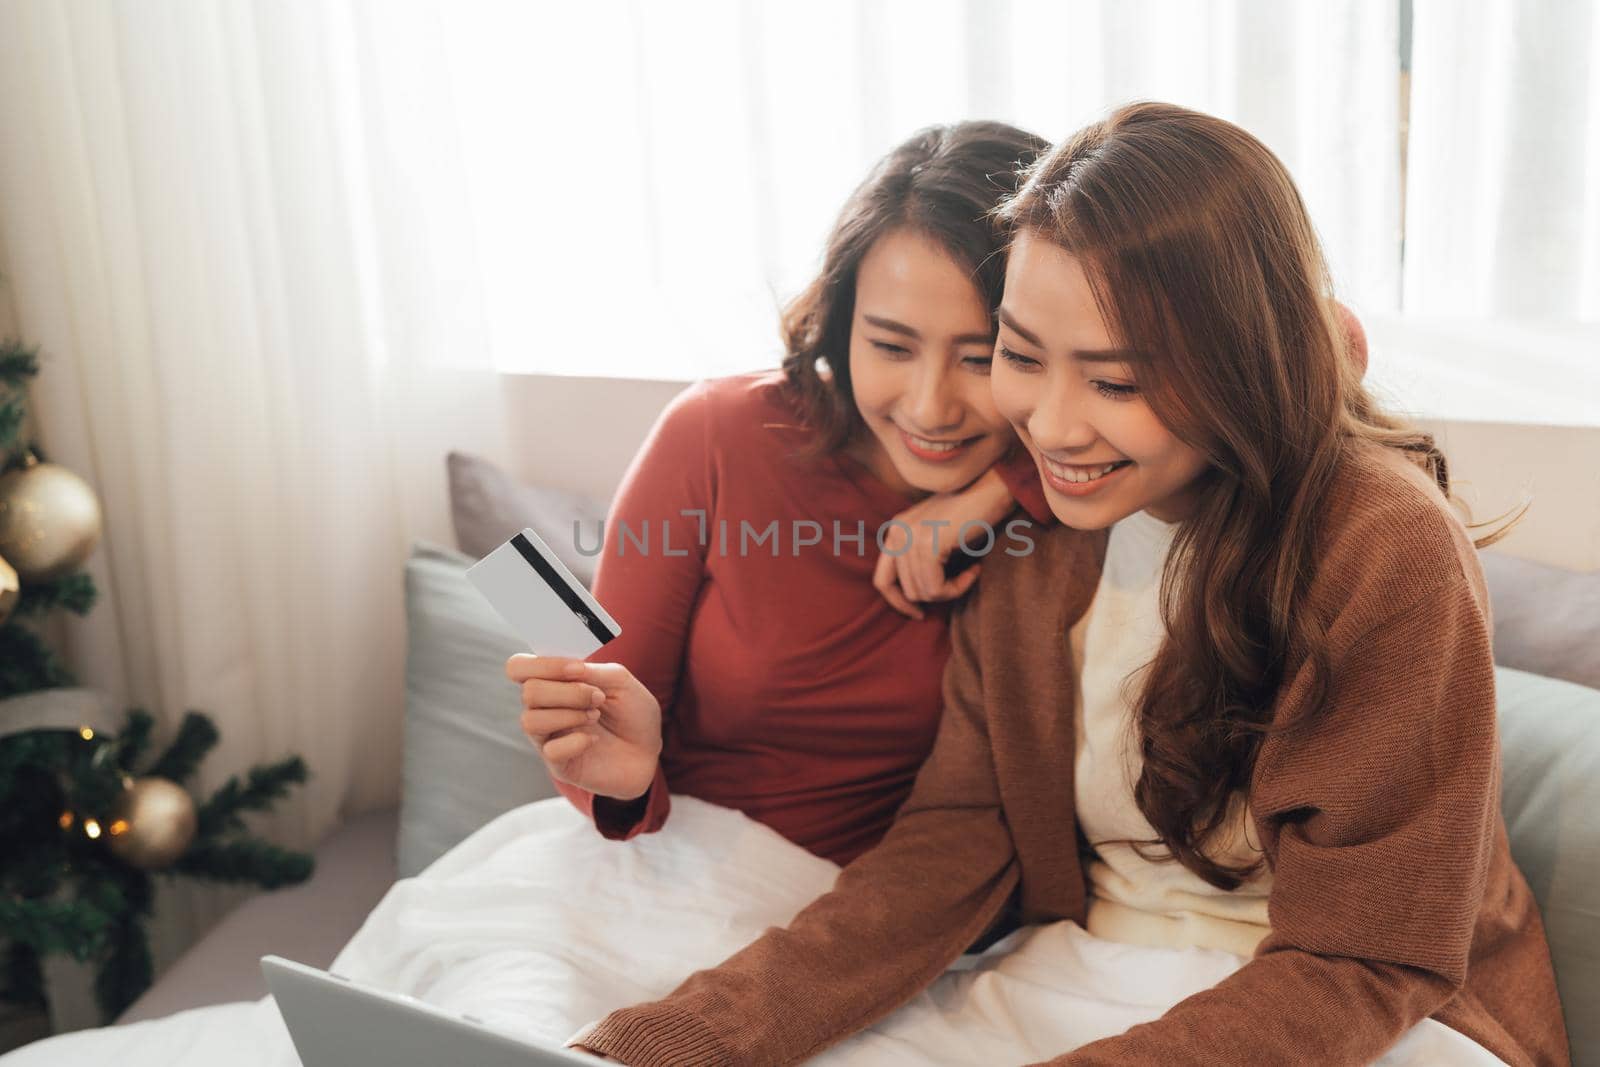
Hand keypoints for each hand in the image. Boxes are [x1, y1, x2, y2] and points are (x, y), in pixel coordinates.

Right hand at [505, 655, 661, 800]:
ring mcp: (548, 738)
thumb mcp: (620, 680)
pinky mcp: (558, 765)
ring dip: (569, 715)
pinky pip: (551, 751)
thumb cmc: (632, 711)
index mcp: (552, 682)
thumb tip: (568, 668)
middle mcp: (543, 709)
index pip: (518, 667)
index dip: (543, 664)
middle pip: (528, 692)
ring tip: (595, 715)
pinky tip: (593, 740)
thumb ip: (591, 671)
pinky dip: (577, 741)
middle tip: (598, 697)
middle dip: (568, 692)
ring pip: (530, 721)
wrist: (651, 749)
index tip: (578, 669)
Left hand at [874, 469, 1011, 617]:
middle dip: (936, 594)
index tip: (919, 613)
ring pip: (923, 592)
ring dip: (951, 589)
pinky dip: (958, 587)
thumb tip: (915, 599)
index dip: (899, 602)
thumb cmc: (975, 515)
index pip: (882, 580)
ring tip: (971, 570)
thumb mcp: (939, 538)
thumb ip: (921, 560)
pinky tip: (975, 569)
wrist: (994, 490)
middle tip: (962, 582)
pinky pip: (936, 589)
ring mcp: (910, 538)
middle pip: (906, 590)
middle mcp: (897, 533)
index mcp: (896, 530)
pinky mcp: (926, 546)